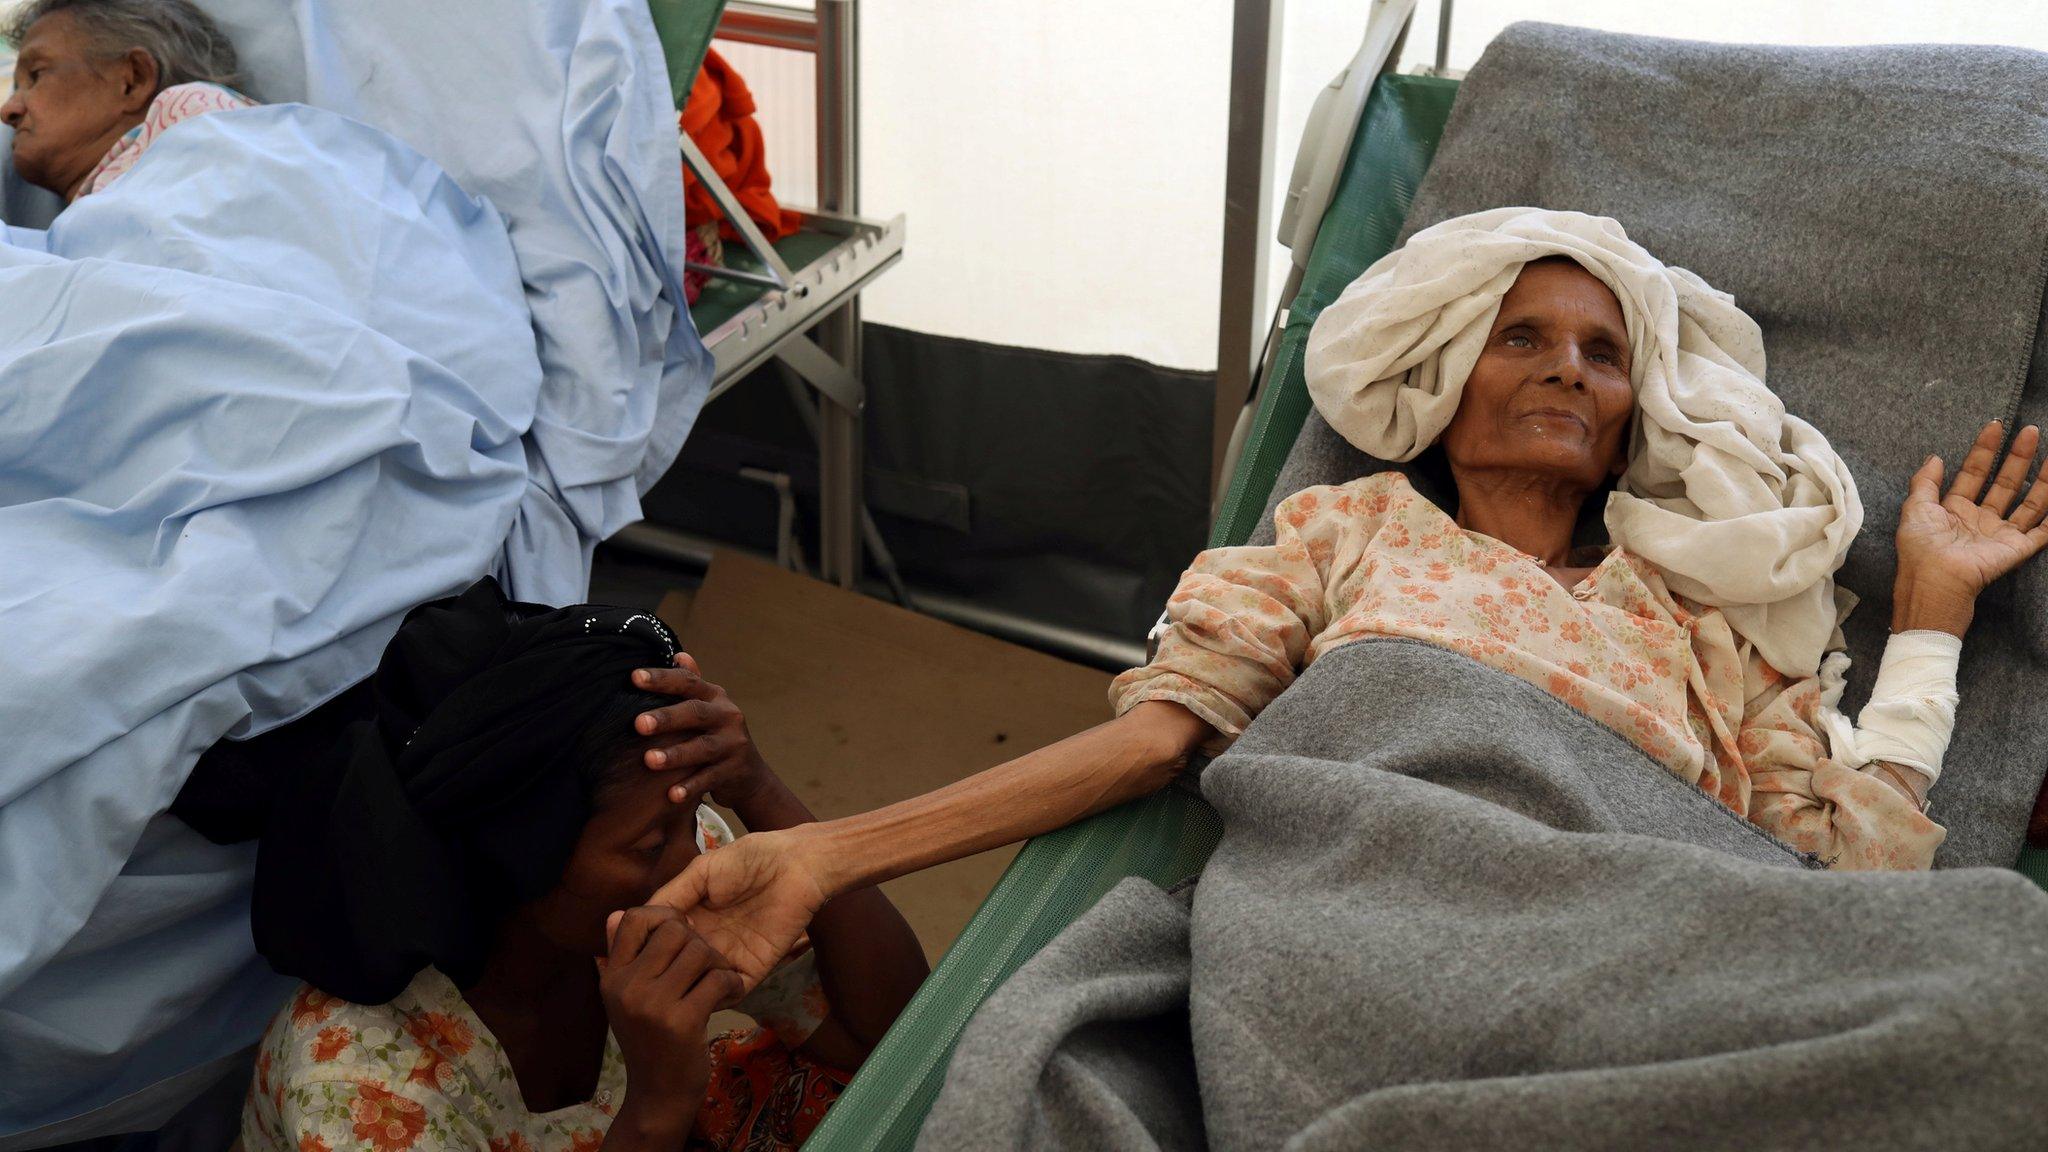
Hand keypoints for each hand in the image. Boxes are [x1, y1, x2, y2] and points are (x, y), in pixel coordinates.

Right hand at [597, 907, 742, 1139]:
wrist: (659, 1096)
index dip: (663, 915)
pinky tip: (731, 995)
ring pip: (699, 951)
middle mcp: (626, 987)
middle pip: (674, 929)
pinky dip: (732, 984)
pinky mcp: (681, 1022)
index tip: (682, 934)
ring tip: (720, 982)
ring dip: (719, 964)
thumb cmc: (650, 1043)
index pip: (632, 918)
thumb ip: (626, 959)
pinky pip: (718, 978)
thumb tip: (616, 913)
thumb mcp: (627, 1001)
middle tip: (706, 964)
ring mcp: (652, 1005)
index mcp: (612, 977)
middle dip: (699, 941)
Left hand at [631, 655, 776, 808]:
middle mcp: (728, 716)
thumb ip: (693, 683)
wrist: (750, 775)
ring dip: (675, 754)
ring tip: (648, 760)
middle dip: (666, 718)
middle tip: (637, 724)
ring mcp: (734, 744)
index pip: (687, 683)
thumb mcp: (709, 707)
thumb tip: (678, 654)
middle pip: (695, 713)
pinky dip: (690, 787)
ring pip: (702, 748)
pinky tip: (670, 795)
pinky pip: (709, 779)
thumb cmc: (717, 736)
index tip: (634, 677)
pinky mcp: (735, 771)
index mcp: (715, 697)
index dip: (662, 679)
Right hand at [638, 827, 830, 993]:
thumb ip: (670, 895)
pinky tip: (705, 981)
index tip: (639, 945)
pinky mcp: (754, 968)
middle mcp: (708, 940)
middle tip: (665, 958)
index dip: (649, 947)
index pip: (662, 943)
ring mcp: (730, 957)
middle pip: (678, 968)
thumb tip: (633, 918)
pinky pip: (731, 993)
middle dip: (666, 970)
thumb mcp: (700, 872)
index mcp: (693, 917)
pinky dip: (716, 994)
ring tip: (685, 968)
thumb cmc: (749, 859)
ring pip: (700, 985)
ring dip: (690, 982)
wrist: (796, 864)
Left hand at [1893, 422, 2047, 635]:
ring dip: (2042, 478)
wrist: (1935, 581)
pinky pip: (2043, 530)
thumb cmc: (1920, 548)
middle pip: (2004, 482)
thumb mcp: (1915, 509)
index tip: (1995, 426)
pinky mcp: (2017, 549)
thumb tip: (1935, 457)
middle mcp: (1980, 520)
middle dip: (2017, 457)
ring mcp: (2001, 534)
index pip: (1973, 473)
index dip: (1984, 450)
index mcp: (1954, 510)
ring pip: (2029, 502)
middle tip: (2030, 431)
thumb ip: (1925, 482)